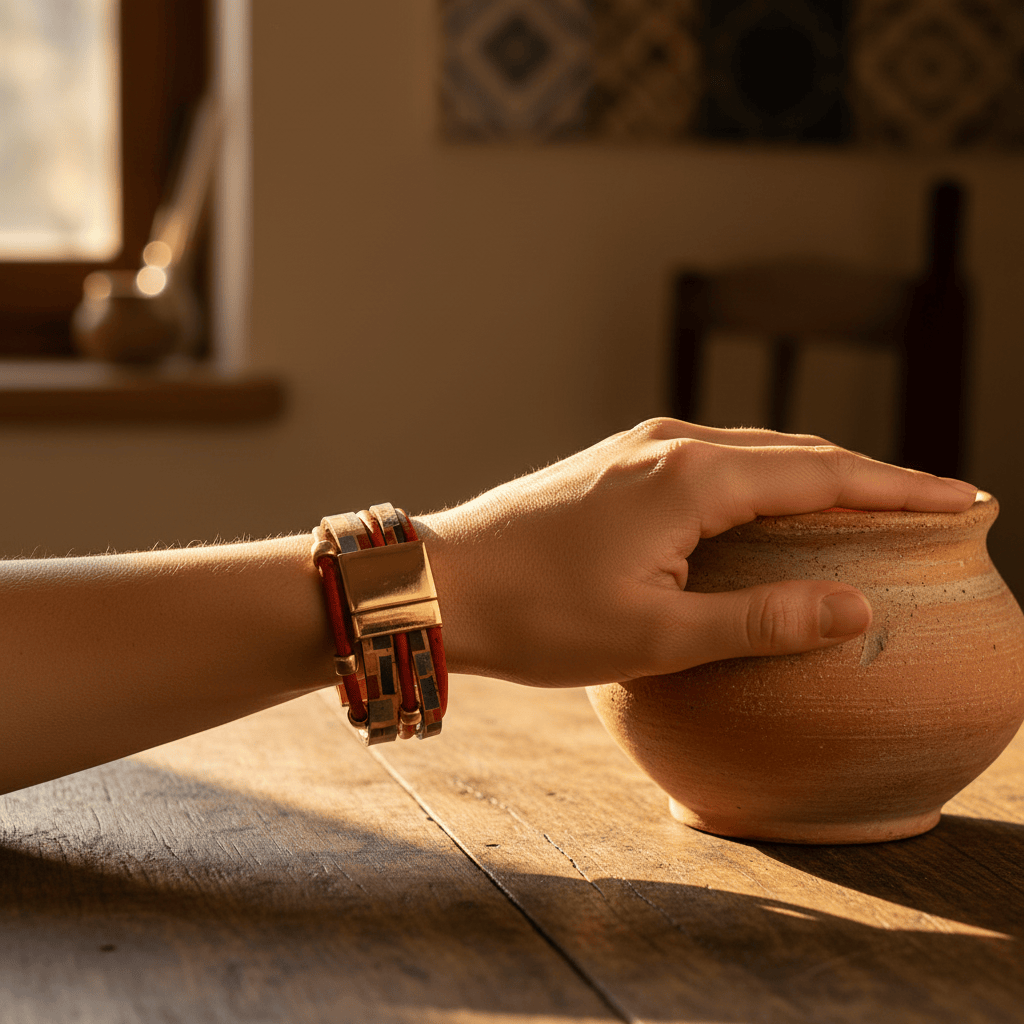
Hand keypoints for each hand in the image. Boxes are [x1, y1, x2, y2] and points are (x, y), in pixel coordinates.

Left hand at [416, 419, 978, 686]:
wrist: (441, 583)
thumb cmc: (540, 617)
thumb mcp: (659, 636)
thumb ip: (762, 620)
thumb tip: (857, 609)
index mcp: (693, 481)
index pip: (827, 475)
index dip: (902, 489)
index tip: (965, 499)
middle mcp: (673, 446)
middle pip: (797, 453)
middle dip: (869, 477)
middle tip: (932, 504)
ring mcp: (640, 448)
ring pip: (754, 453)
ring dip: (815, 474)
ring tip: (866, 505)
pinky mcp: (617, 463)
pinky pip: (713, 461)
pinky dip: (763, 479)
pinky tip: (771, 506)